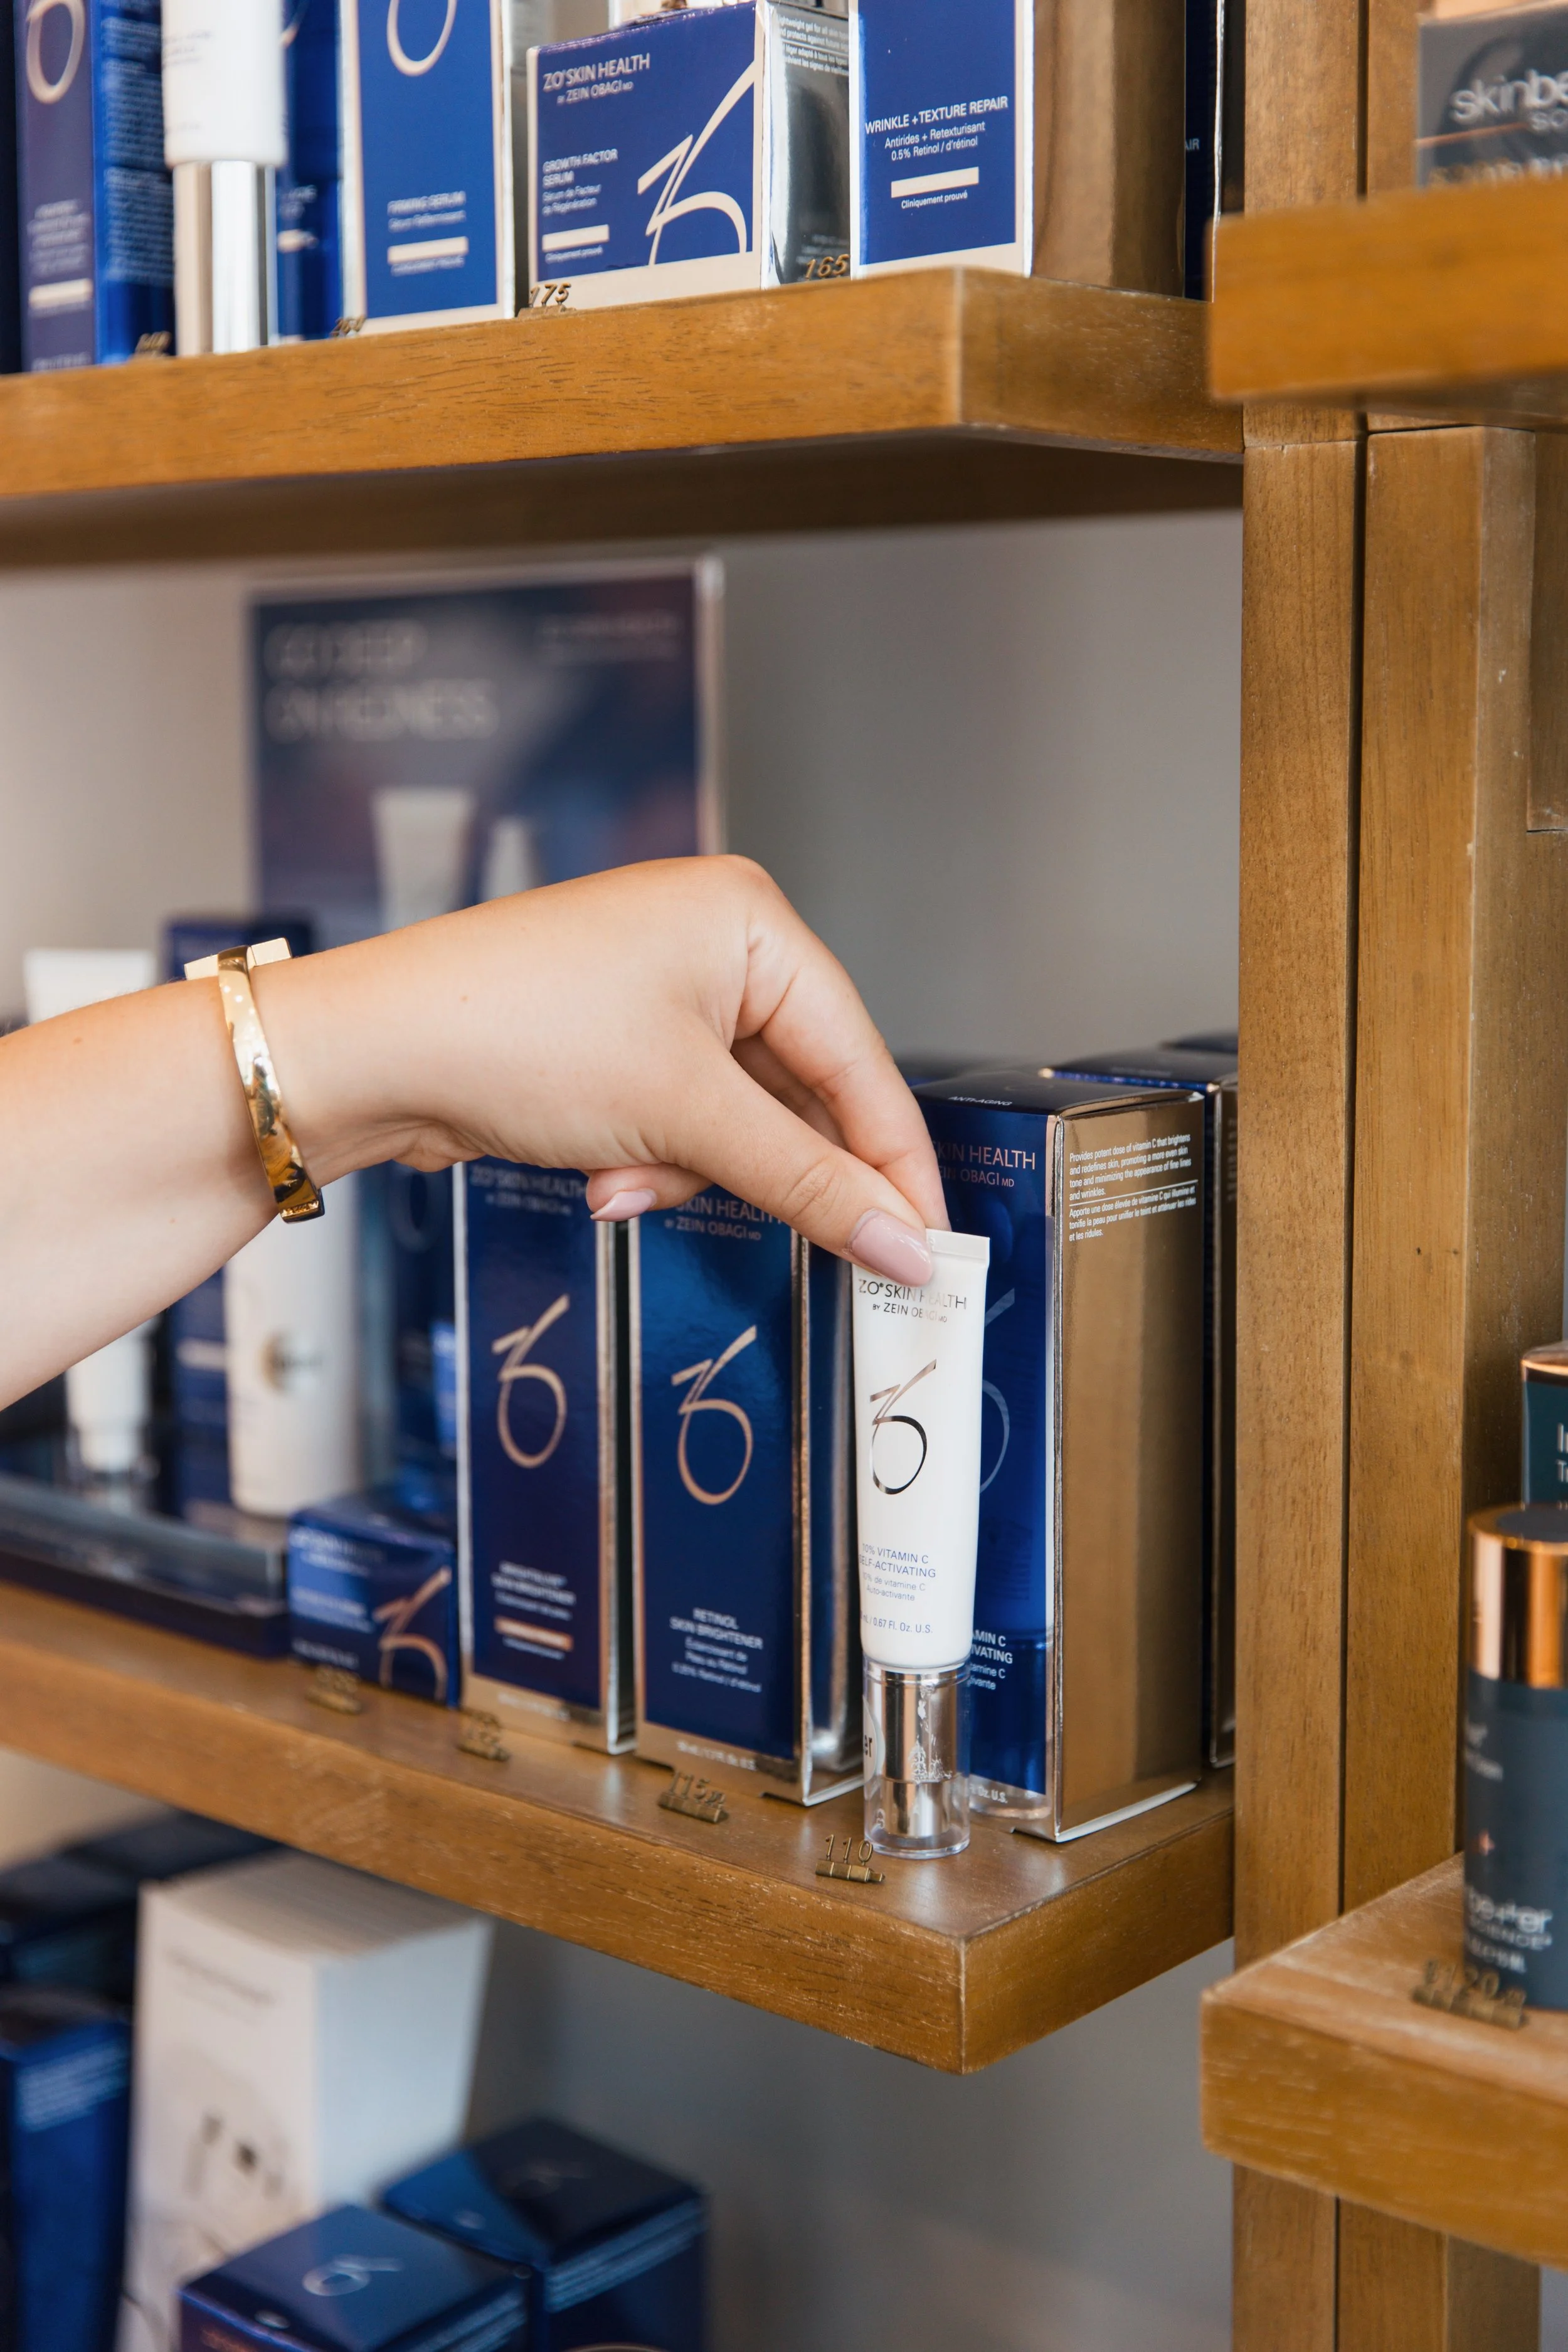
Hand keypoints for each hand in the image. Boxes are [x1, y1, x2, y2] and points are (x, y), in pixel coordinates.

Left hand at [258, 856, 944, 1285]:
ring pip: (735, 1118)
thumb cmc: (514, 1037)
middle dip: (764, 1168)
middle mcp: (711, 940)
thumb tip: (907, 1244)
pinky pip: (679, 1119)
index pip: (859, 1056)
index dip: (893, 1159)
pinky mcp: (613, 1037)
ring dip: (690, 1171)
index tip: (926, 1244)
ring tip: (627, 1180)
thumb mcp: (685, 1119)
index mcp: (748, 921)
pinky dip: (651, 1160)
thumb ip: (808, 1183)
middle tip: (813, 1249)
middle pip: (800, 1090)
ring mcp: (658, 989)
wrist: (365, 1054)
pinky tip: (600, 1176)